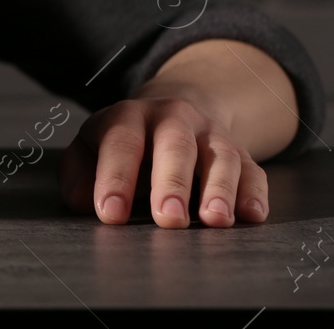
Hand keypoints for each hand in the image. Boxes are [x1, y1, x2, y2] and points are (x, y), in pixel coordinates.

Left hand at [57, 40, 296, 228]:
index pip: (121, 142)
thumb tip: (83, 202)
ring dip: (220, 189)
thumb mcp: (90, 147)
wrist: (174, 112)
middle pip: (175, 145)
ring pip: (220, 156)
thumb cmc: (124, 143)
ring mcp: (211, 135)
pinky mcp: (242, 154)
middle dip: (172, 183)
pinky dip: (254, 193)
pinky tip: (252, 215)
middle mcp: (173, 118)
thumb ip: (78, 173)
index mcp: (129, 116)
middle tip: (168, 220)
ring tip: (214, 221)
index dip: (115, 178)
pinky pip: (254, 171)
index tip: (111, 214)